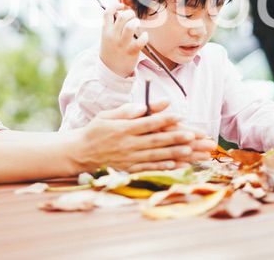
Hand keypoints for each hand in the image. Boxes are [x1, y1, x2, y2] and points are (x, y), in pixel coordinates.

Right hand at [69, 101, 216, 172]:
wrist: (80, 152)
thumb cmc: (96, 130)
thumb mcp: (107, 116)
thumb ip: (127, 111)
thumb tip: (143, 106)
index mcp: (123, 129)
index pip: (147, 123)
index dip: (163, 119)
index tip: (178, 115)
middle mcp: (127, 144)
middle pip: (155, 140)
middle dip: (175, 138)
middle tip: (192, 135)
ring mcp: (129, 158)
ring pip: (155, 155)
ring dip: (173, 153)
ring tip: (189, 150)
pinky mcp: (129, 168)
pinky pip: (148, 167)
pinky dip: (162, 166)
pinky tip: (176, 164)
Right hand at [99, 4, 147, 77]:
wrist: (111, 71)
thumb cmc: (111, 51)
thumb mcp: (106, 37)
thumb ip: (111, 26)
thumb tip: (120, 12)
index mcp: (105, 31)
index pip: (107, 13)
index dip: (115, 6)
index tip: (122, 6)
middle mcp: (113, 36)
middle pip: (122, 17)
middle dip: (130, 13)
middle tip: (133, 17)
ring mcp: (122, 44)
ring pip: (130, 26)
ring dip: (136, 22)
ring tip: (137, 24)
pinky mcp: (131, 52)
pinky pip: (140, 41)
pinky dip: (144, 36)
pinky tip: (144, 36)